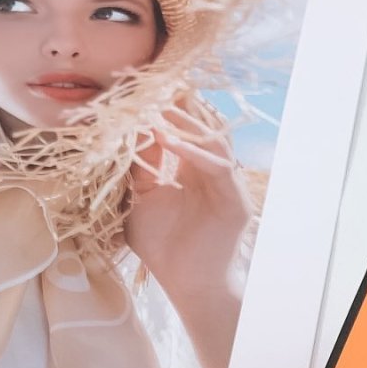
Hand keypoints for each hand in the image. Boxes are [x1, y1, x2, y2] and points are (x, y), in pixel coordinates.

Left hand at [124, 96, 254, 297]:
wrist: (186, 284)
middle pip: (201, 124)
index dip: (165, 106)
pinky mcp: (236, 199)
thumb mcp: (140, 198)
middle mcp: (212, 170)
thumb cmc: (163, 248)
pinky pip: (218, 165)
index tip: (139, 87)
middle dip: (177, 104)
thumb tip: (130, 128)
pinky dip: (194, 152)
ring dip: (184, 122)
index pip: (183, 126)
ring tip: (155, 109)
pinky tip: (168, 140)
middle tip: (151, 82)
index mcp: (191, 167)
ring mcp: (227, 183)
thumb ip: (138, 165)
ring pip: (213, 138)